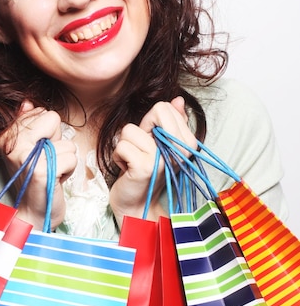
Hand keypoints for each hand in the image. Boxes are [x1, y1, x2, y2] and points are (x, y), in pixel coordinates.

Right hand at [0, 102, 76, 229]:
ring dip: (64, 158)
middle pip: (53, 120)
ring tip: (50, 171)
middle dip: (56, 141)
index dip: (48, 132)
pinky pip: (71, 157)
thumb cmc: (35, 176)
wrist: (33, 212)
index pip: (43, 112)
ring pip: (65, 141)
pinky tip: (55, 179)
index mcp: (7, 134)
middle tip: (44, 161)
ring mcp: (24, 157)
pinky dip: (68, 171)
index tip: (38, 151)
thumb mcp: (30, 146)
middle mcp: (11, 143)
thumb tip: (27, 102)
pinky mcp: (40, 171)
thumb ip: (30, 123)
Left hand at [109, 97, 196, 225]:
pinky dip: (118, 157)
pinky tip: (127, 170)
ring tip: (133, 162)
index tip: (150, 141)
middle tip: (142, 151)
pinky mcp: (144, 167)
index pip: (165, 107)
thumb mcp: (159, 144)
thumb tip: (178, 100)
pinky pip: (122, 146)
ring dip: (125, 146)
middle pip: (155, 112)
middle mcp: (180, 149)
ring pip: (130, 130)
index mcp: (187, 142)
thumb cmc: (146, 172)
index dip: (151, 121)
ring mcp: (162, 158)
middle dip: (139, 129)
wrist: (137, 205)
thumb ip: (170, 122)